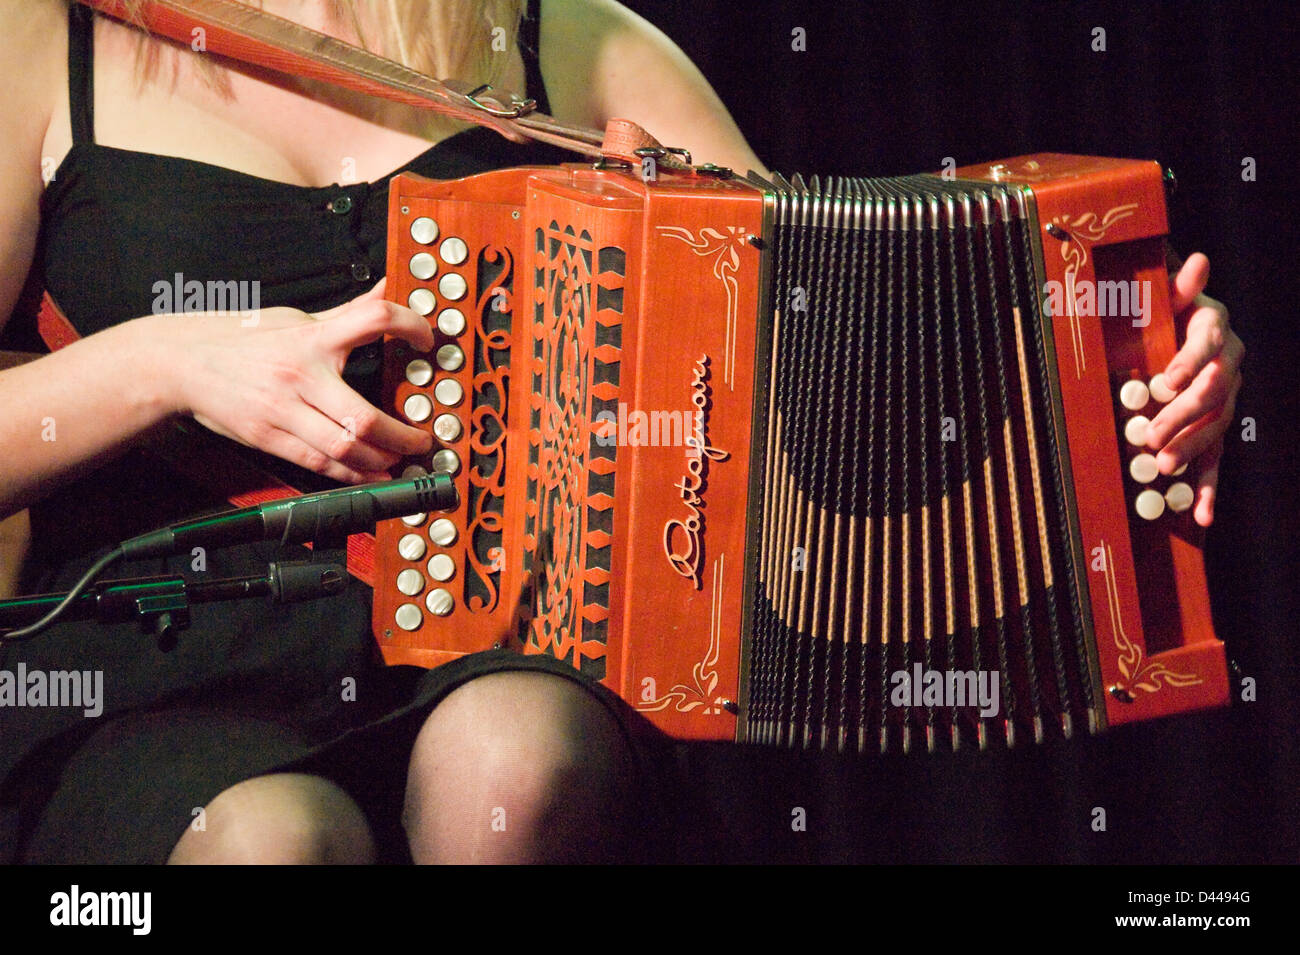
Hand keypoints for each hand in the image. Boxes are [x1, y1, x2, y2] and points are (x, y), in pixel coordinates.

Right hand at [158, 278, 433, 483]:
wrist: (180, 362)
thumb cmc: (240, 338)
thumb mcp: (294, 319)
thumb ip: (346, 311)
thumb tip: (385, 288)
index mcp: (312, 338)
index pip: (374, 320)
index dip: (411, 327)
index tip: (428, 341)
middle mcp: (300, 375)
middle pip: (364, 416)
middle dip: (403, 435)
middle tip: (422, 439)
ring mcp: (282, 410)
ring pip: (344, 447)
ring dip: (382, 460)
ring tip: (400, 460)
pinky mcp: (267, 437)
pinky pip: (317, 462)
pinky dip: (350, 473)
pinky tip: (369, 472)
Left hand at [1143, 253, 1243, 526]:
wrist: (1176, 322)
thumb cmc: (1164, 309)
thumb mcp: (1165, 295)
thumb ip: (1178, 285)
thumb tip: (1197, 260)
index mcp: (1215, 329)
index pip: (1205, 348)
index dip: (1187, 363)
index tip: (1164, 380)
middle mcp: (1229, 365)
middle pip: (1211, 395)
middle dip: (1181, 417)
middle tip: (1150, 436)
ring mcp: (1227, 399)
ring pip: (1215, 427)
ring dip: (1191, 450)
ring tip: (1163, 468)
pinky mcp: (1217, 427)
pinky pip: (1217, 459)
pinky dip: (1209, 488)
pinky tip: (1202, 515)